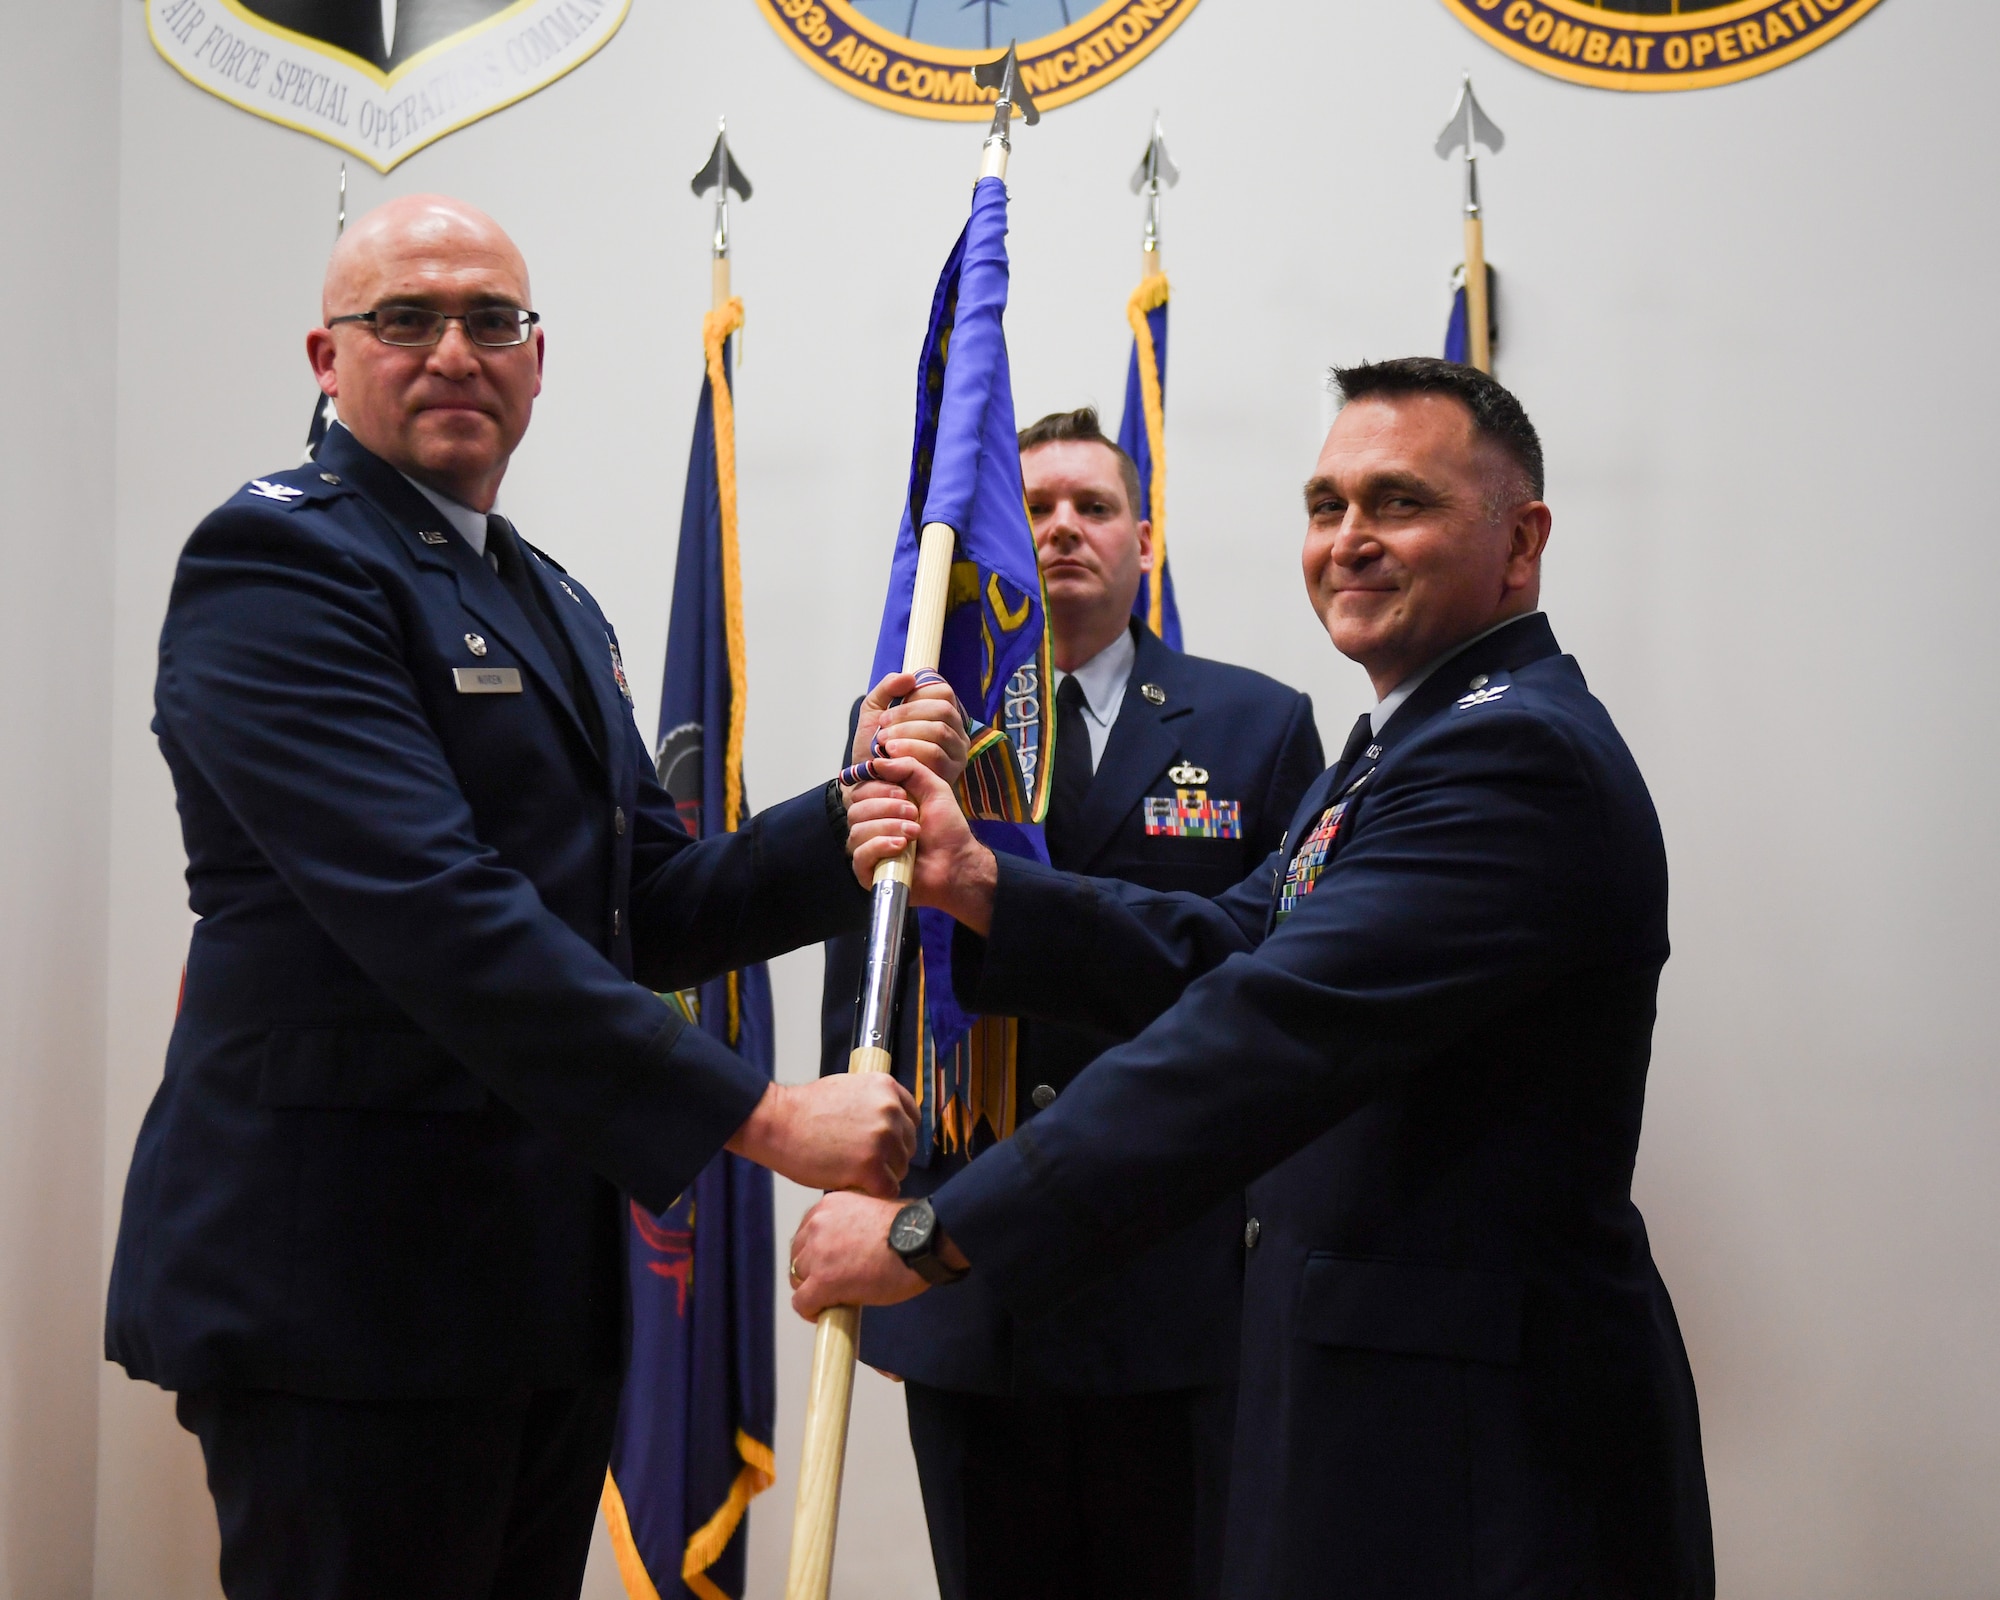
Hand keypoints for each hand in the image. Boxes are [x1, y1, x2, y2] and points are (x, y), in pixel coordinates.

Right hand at [726, 1076, 914, 1197]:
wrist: (778, 1123)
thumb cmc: (806, 1110)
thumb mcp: (850, 1089)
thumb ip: (876, 1103)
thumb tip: (895, 1123)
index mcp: (886, 1088)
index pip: (912, 1118)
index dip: (899, 1136)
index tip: (885, 1146)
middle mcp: (889, 1110)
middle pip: (908, 1146)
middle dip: (889, 1157)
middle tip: (863, 1161)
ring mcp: (882, 1138)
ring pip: (900, 1169)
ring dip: (881, 1175)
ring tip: (854, 1171)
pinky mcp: (871, 1165)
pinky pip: (888, 1188)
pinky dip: (874, 1192)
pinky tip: (855, 1184)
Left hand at [788, 1191, 931, 1318]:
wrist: (922, 1243)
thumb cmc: (910, 1229)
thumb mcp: (873, 1209)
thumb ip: (852, 1224)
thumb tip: (851, 1245)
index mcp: (829, 1206)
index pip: (806, 1234)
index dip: (815, 1254)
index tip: (828, 1265)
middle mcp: (817, 1225)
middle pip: (799, 1256)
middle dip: (812, 1271)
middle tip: (833, 1283)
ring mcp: (817, 1253)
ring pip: (798, 1279)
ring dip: (813, 1289)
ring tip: (834, 1298)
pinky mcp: (822, 1281)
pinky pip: (802, 1302)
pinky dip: (811, 1311)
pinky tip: (825, 1314)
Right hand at [843, 757, 997, 933]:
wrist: (958, 862)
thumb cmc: (947, 829)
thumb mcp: (934, 788)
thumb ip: (909, 769)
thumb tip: (877, 761)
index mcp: (882, 806)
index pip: (860, 790)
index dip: (878, 788)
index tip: (904, 793)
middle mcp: (871, 826)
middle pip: (855, 809)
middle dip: (887, 808)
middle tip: (913, 814)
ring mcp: (868, 850)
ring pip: (857, 831)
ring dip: (888, 827)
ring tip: (914, 832)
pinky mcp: (869, 873)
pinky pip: (859, 855)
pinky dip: (879, 846)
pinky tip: (900, 847)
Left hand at [851, 672, 969, 786]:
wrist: (868, 786)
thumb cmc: (873, 751)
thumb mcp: (873, 714)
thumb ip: (886, 690)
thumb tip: (909, 676)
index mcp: (941, 714)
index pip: (942, 692)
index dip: (914, 697)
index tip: (887, 712)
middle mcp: (955, 731)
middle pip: (943, 709)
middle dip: (908, 716)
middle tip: (882, 730)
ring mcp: (957, 752)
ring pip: (940, 731)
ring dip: (907, 734)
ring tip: (884, 744)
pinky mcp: (952, 772)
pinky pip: (937, 754)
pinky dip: (911, 751)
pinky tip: (893, 756)